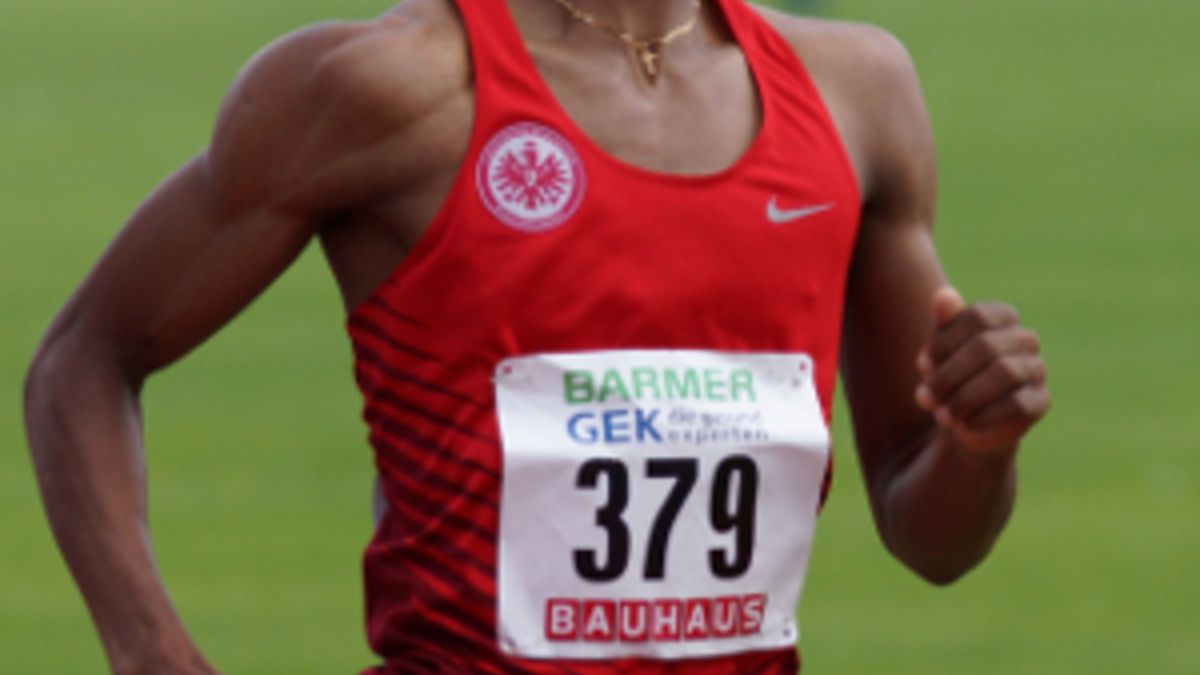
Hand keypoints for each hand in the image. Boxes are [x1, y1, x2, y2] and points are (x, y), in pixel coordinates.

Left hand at [915, 287, 1049, 455]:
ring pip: (1004, 373)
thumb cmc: (951, 377)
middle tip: (923, 398)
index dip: (945, 341)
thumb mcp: (940, 352)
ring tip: (940, 415)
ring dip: (965, 397)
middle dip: (949, 375)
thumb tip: (943, 294)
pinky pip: (1018, 404)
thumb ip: (943, 324)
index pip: (977, 316)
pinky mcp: (1041, 401)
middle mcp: (1025, 339)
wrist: (966, 421)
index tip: (921, 364)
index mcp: (1002, 317)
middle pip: (986, 346)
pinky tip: (964, 425)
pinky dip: (985, 415)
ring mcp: (1036, 369)